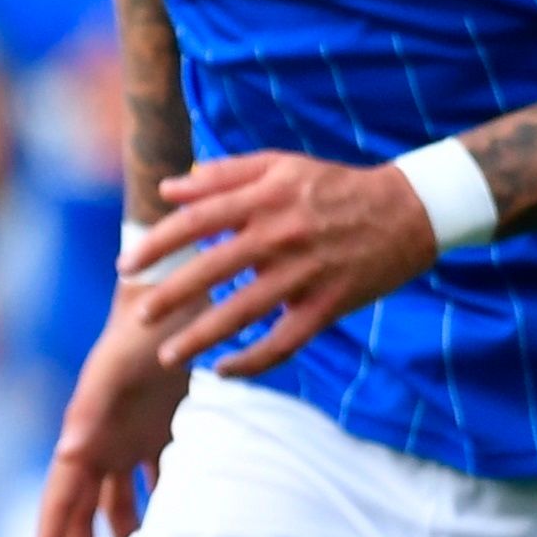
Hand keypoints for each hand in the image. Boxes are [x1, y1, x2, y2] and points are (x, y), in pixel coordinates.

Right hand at [24, 271, 198, 536]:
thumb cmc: (141, 331)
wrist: (175, 295)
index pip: (60, 501)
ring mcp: (133, 441)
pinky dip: (167, 507)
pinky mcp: (168, 431)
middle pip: (88, 516)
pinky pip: (163, 480)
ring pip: (124, 505)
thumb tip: (68, 456)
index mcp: (83, 436)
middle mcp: (103, 446)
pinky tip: (178, 533)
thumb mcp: (114, 372)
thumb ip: (92, 412)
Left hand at [132, 148, 439, 377]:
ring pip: (243, 312)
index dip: (155, 244)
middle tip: (138, 315)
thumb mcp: (281, 166)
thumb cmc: (334, 186)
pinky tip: (223, 370)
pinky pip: (285, 342)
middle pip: (211, 269)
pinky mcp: (329, 303)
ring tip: (167, 354)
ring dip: (200, 337)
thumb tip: (168, 188)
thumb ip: (223, 176)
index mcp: (265, 198)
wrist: (411, 209)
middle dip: (168, 295)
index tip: (125, 266)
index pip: (196, 222)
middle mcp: (282, 235)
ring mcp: (306, 272)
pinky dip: (253, 361)